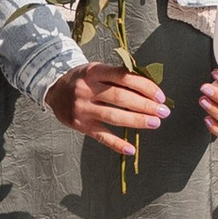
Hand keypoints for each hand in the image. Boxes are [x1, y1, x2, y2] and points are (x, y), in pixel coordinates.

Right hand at [47, 65, 169, 157]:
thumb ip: (119, 76)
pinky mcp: (80, 125)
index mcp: (94, 71)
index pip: (123, 77)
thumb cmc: (83, 79)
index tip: (160, 95)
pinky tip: (131, 149)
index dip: (144, 86)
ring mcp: (82, 108)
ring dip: (136, 121)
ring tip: (155, 123)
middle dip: (145, 105)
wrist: (54, 89)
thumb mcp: (97, 69)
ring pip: (113, 116)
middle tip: (163, 111)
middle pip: (120, 97)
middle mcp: (87, 89)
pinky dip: (116, 144)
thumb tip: (149, 89)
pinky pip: (101, 136)